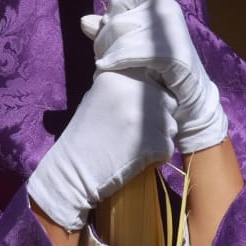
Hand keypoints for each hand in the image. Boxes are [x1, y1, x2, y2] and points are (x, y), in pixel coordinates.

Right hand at [27, 69, 178, 232]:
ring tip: (132, 146)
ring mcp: (149, 114)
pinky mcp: (157, 140)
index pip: (155, 83)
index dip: (148, 100)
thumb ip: (124, 86)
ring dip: (159, 137)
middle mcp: (138, 89)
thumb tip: (153, 85)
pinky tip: (134, 158)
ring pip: (171, 125)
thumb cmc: (84, 136)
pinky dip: (156, 156)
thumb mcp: (98, 97)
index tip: (130, 115)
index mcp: (122, 75)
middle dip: (157, 118)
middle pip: (167, 102)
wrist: (74, 169)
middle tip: (133, 133)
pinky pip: (168, 147)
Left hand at [82, 0, 226, 151]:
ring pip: (123, 35)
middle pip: (117, 19)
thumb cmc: (157, 65)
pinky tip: (106, 67)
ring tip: (105, 62)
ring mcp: (172, 31)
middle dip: (103, 39)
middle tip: (102, 54)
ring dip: (107, 52)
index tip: (109, 27)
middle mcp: (167, 10)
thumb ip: (108, 31)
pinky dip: (117, 60)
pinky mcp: (175, 54)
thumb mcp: (130, 43)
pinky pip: (135, 52)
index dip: (112, 10)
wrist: (190, 94)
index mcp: (159, 2)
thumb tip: (83, 21)